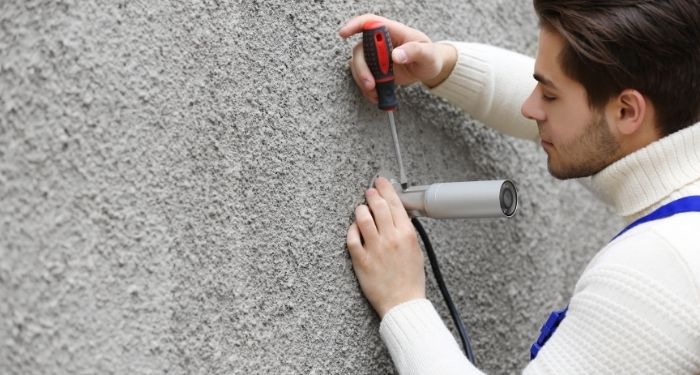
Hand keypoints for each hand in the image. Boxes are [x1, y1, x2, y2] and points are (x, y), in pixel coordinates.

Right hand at [339, 14, 457, 102]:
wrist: (428, 69)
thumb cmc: (429, 56)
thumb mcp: (428, 54)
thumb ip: (414, 52)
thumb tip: (396, 55)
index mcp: (392, 31)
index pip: (369, 22)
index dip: (354, 25)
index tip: (343, 34)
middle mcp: (380, 42)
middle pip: (360, 49)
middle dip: (361, 68)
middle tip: (370, 84)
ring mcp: (375, 56)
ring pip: (358, 65)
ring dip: (363, 81)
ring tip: (376, 93)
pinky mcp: (375, 69)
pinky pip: (363, 77)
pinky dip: (367, 89)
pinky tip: (376, 96)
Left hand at [346, 177, 425, 317]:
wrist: (403, 302)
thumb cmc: (410, 279)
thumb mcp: (416, 250)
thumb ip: (406, 231)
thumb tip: (397, 214)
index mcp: (406, 235)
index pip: (395, 204)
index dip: (386, 189)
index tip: (381, 182)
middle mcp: (391, 239)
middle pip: (378, 206)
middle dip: (372, 194)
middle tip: (369, 191)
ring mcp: (375, 249)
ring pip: (363, 218)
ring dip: (361, 210)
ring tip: (361, 209)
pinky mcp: (361, 260)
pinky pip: (352, 238)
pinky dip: (352, 230)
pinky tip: (354, 229)